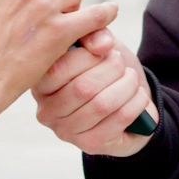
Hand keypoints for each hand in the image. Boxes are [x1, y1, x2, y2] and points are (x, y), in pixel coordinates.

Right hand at [32, 27, 157, 155]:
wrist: (126, 105)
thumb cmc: (104, 72)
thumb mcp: (97, 45)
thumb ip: (93, 34)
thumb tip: (101, 44)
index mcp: (40, 84)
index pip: (59, 68)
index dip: (89, 54)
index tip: (105, 48)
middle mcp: (46, 111)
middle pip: (83, 88)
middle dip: (112, 69)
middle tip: (121, 63)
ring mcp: (67, 132)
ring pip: (103, 104)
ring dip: (126, 85)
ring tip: (131, 78)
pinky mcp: (90, 145)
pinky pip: (119, 118)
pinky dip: (136, 102)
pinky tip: (138, 96)